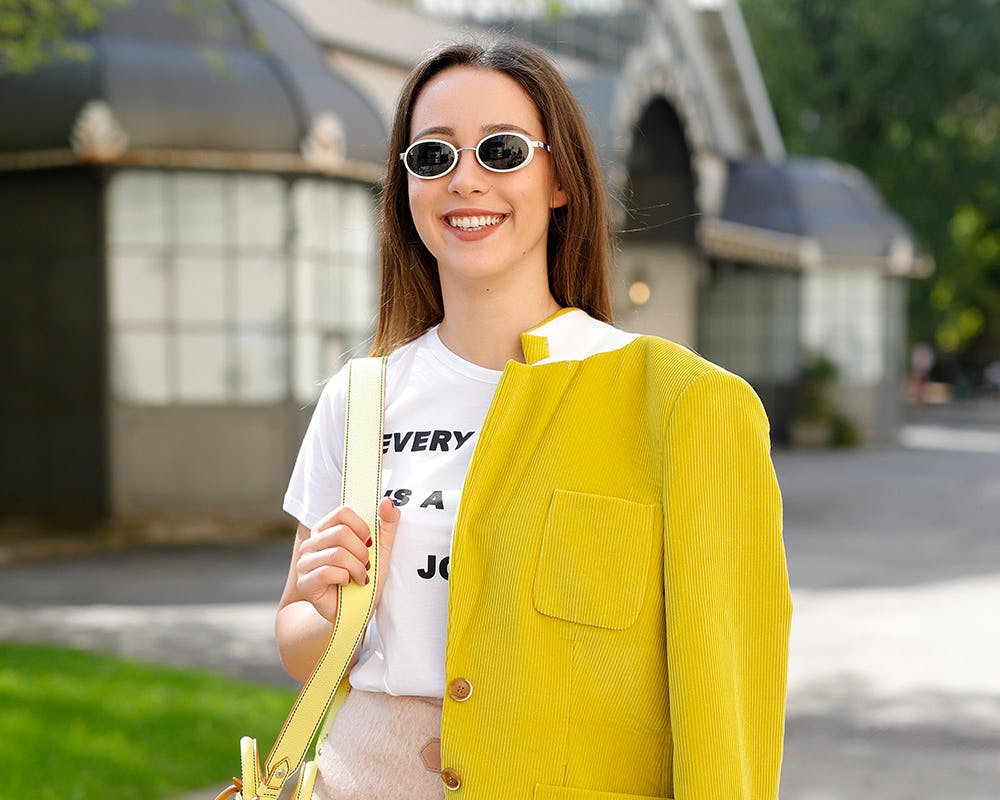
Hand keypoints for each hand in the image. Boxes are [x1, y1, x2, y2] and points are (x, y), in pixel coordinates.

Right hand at [296, 498, 400, 621]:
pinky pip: (327, 572)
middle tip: (365, 565)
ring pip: (337, 554)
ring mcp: (305, 562)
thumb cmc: (365, 579)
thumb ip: (386, 524)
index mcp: (326, 530)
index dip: (363, 527)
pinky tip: (347, 584)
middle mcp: (311, 543)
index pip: (343, 512)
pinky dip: (345, 579)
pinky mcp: (304, 582)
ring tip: (359, 577)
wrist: (355, 611)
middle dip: (362, 552)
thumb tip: (386, 501)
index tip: (369, 543)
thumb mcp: (381, 549)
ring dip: (357, 568)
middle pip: (341, 533)